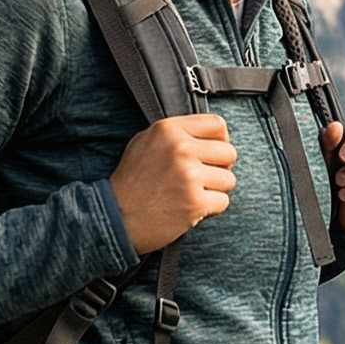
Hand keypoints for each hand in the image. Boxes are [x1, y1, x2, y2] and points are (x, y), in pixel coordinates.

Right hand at [109, 115, 235, 254]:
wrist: (116, 218)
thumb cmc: (131, 183)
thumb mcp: (145, 143)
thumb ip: (176, 134)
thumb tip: (210, 135)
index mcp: (168, 130)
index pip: (217, 125)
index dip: (221, 140)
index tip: (212, 154)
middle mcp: (180, 148)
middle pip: (229, 153)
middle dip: (220, 168)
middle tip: (201, 179)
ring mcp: (189, 176)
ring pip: (229, 179)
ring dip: (215, 190)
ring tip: (191, 194)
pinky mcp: (195, 202)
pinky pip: (223, 201)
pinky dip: (210, 209)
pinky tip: (190, 209)